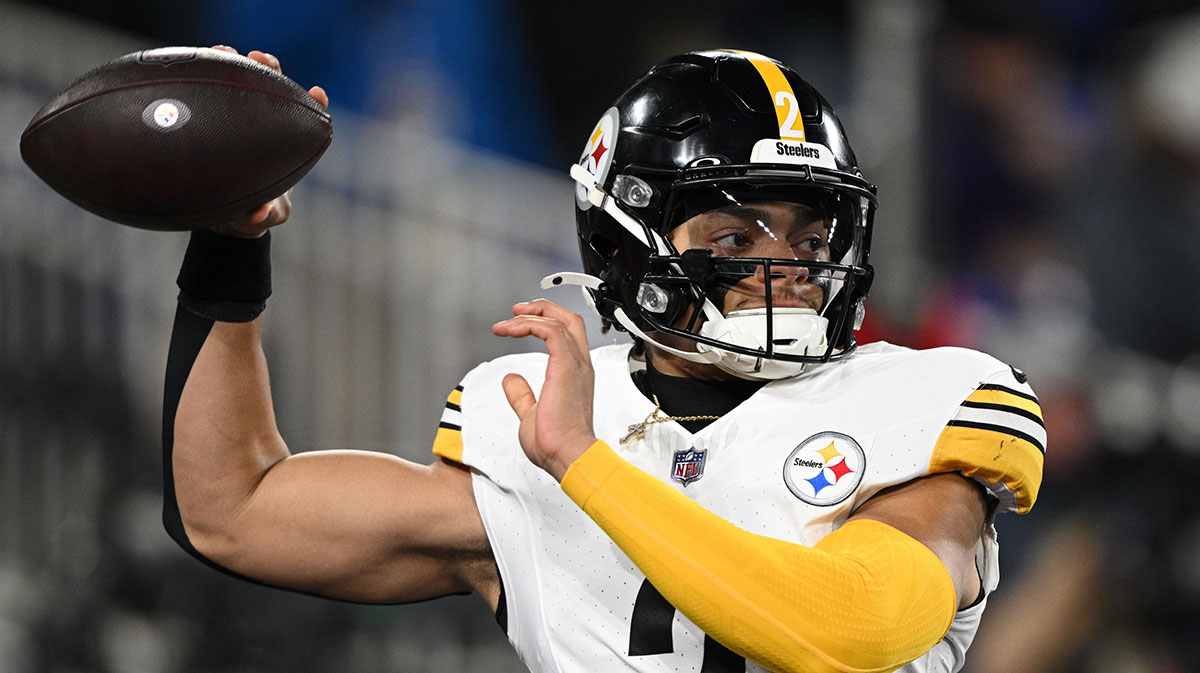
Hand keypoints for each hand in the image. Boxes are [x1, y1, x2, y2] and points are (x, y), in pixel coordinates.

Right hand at [206, 46, 329, 238]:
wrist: (220, 217)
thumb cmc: (250, 215)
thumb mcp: (259, 218)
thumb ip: (262, 216)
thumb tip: (260, 212)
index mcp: (283, 148)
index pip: (303, 119)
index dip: (314, 104)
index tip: (318, 92)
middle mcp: (262, 129)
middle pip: (272, 91)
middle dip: (270, 71)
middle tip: (262, 59)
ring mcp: (236, 122)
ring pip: (238, 85)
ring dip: (234, 64)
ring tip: (225, 51)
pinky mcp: (208, 119)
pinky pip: (205, 94)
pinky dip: (202, 77)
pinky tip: (194, 62)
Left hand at [492, 299, 597, 480]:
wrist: (568, 456)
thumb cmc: (556, 445)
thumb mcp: (532, 413)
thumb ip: (522, 395)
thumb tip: (511, 381)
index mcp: (575, 375)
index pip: (567, 334)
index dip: (544, 321)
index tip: (519, 323)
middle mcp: (579, 366)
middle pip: (569, 319)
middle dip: (542, 308)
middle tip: (517, 310)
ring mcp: (576, 365)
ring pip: (559, 321)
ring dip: (530, 316)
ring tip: (508, 321)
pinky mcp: (566, 367)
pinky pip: (550, 331)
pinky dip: (530, 325)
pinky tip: (512, 329)